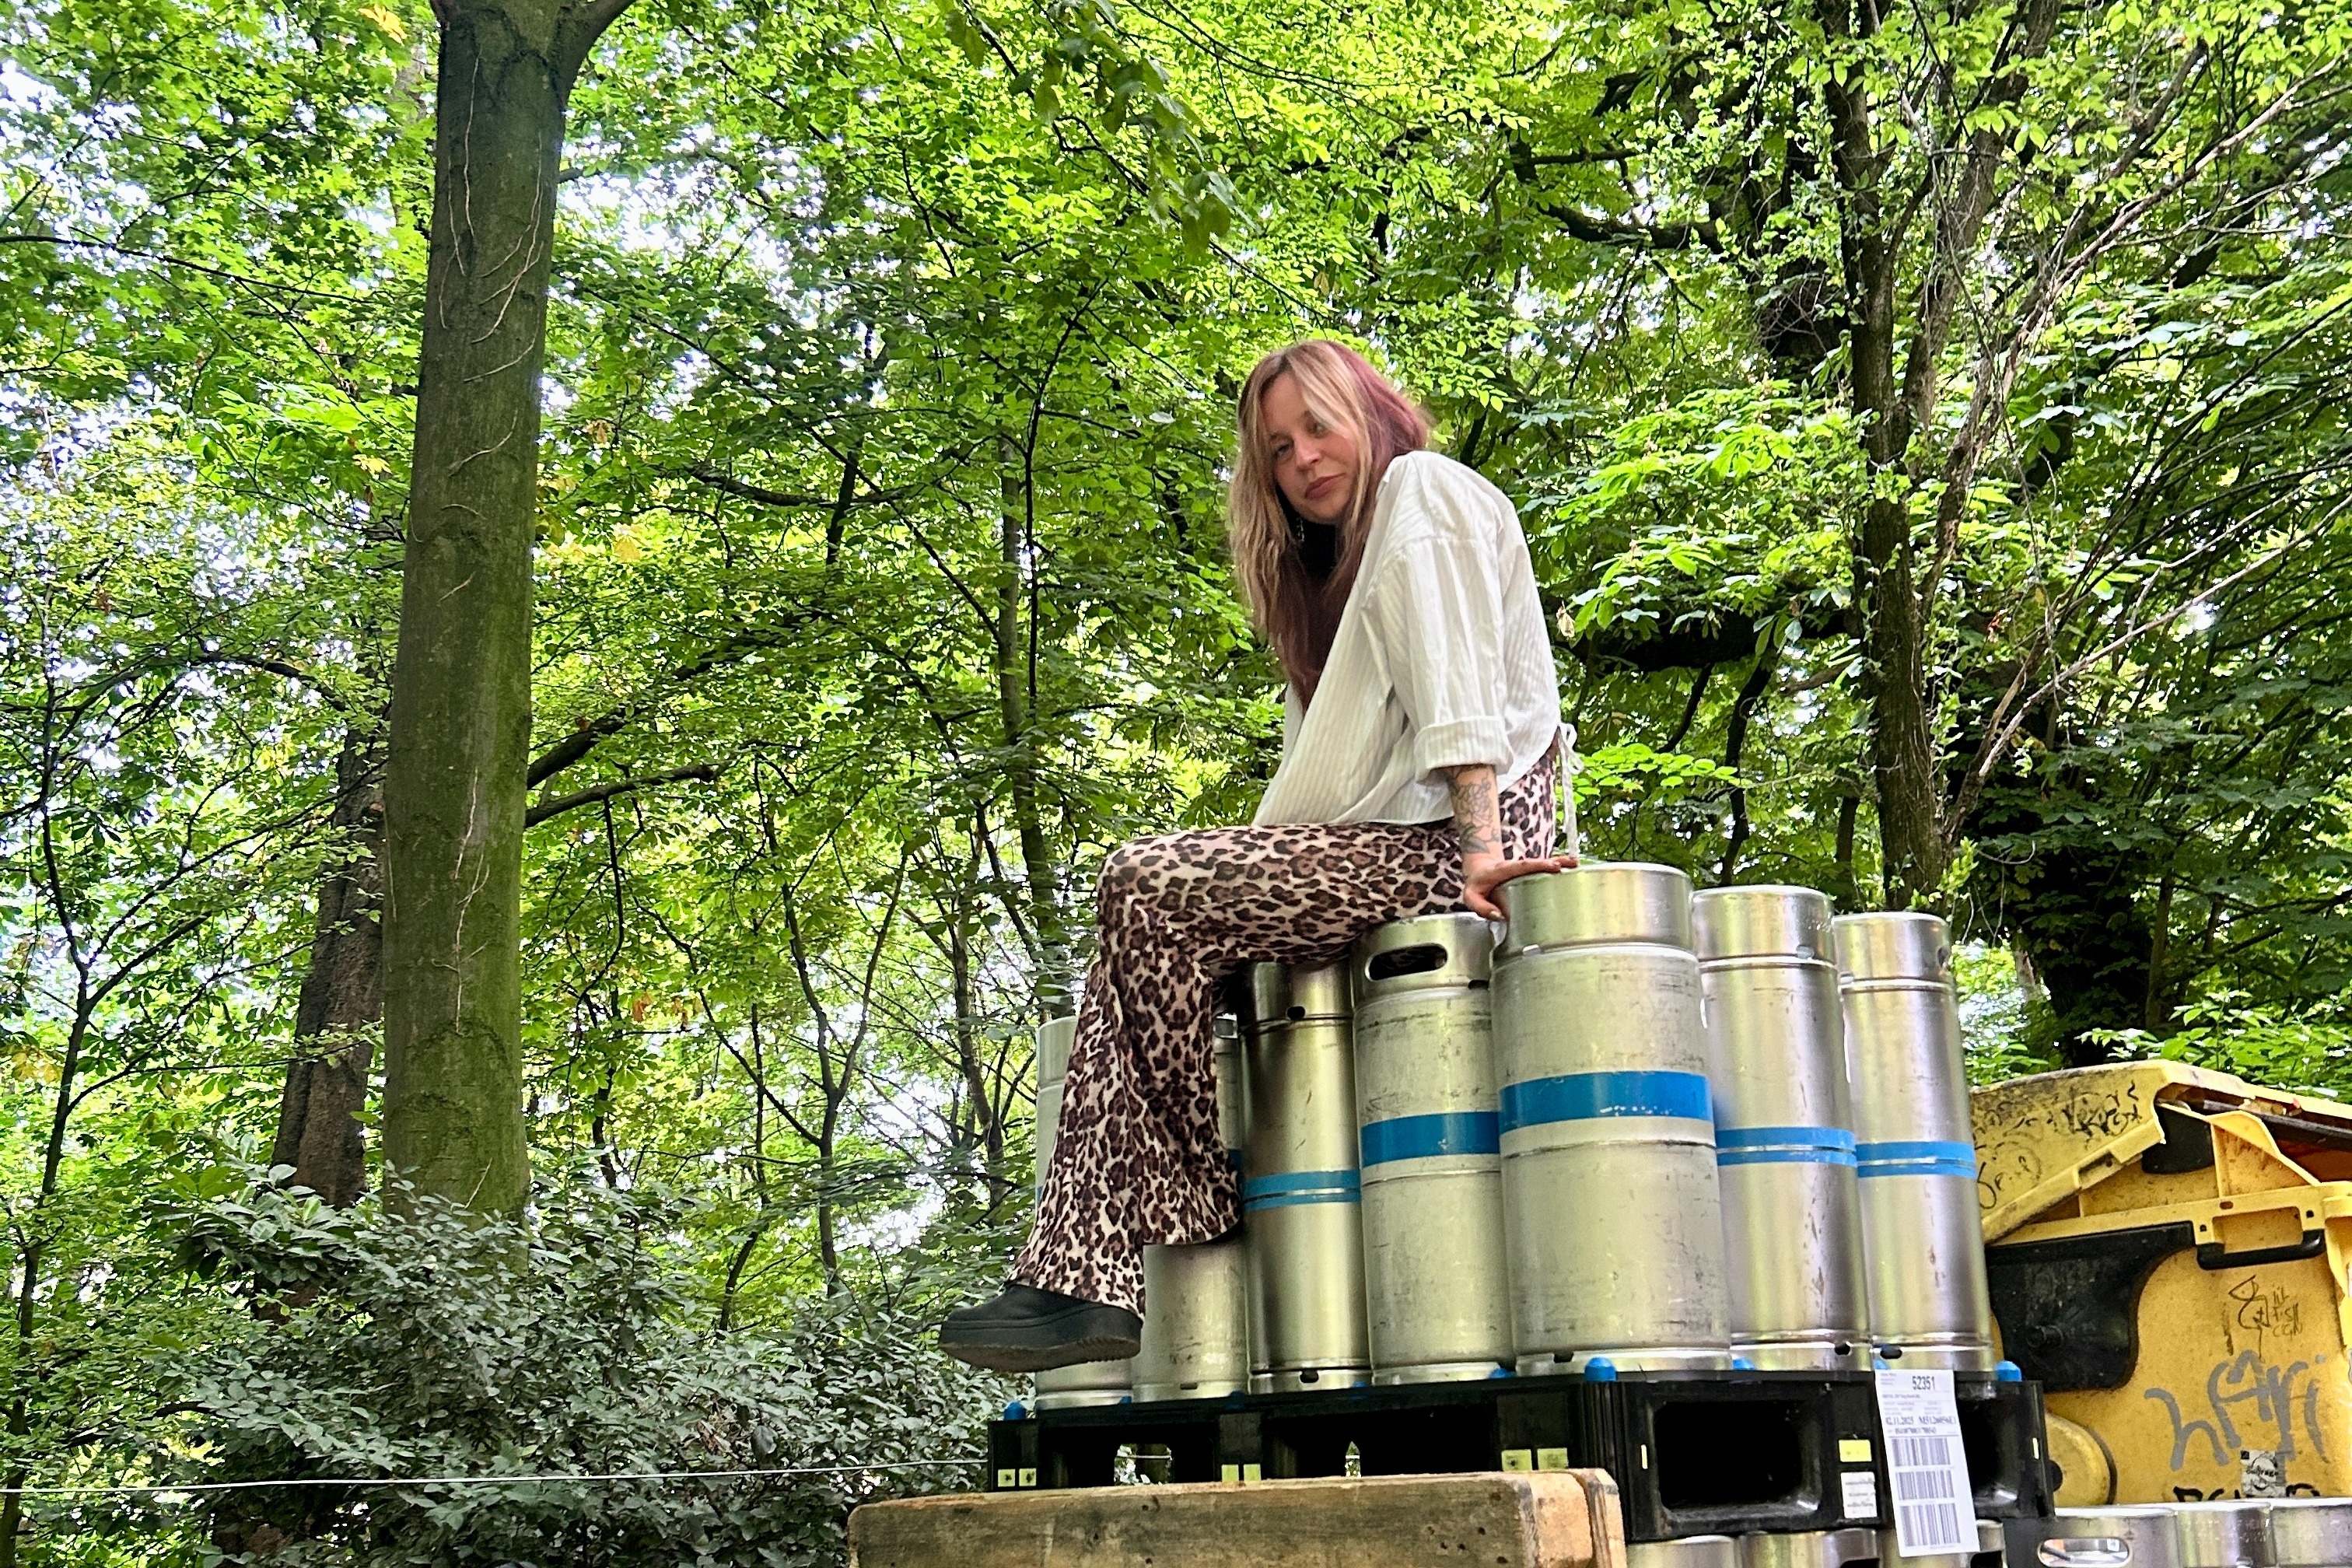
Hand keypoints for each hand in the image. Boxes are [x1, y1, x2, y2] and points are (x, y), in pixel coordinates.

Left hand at [1461, 849, 1578, 921]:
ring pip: (1544, 864)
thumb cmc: (1477, 885)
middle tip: (1569, 865)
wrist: (1479, 871)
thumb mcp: (1471, 897)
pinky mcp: (1530, 873)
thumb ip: (1481, 907)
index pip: (1522, 866)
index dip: (1538, 865)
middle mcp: (1517, 867)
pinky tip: (1573, 869)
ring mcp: (1524, 869)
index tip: (1552, 867)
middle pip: (1537, 863)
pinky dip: (1559, 868)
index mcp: (1503, 870)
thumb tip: (1499, 916)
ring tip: (1576, 863)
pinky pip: (1545, 869)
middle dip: (1554, 863)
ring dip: (1560, 862)